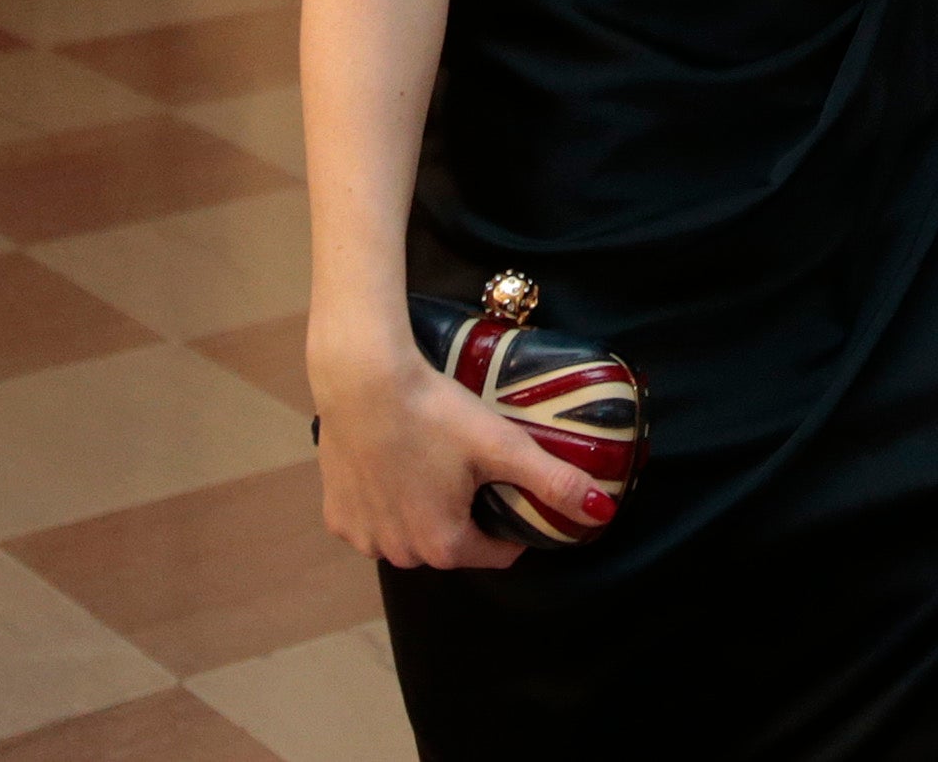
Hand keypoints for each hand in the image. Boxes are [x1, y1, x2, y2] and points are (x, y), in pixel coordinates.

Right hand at [311, 330, 609, 569]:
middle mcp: (400, 554)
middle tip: (472, 468)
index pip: (498, 553)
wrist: (362, 382)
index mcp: (444, 546)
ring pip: (411, 536)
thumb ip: (554, 482)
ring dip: (426, 512)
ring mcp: (363, 539)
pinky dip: (387, 505)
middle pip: (452, 545)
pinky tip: (396, 469)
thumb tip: (601, 512)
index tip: (512, 486)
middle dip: (468, 516)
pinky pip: (375, 522)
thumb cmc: (435, 413)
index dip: (513, 522)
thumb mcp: (502, 445)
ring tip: (435, 465)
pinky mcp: (335, 518)